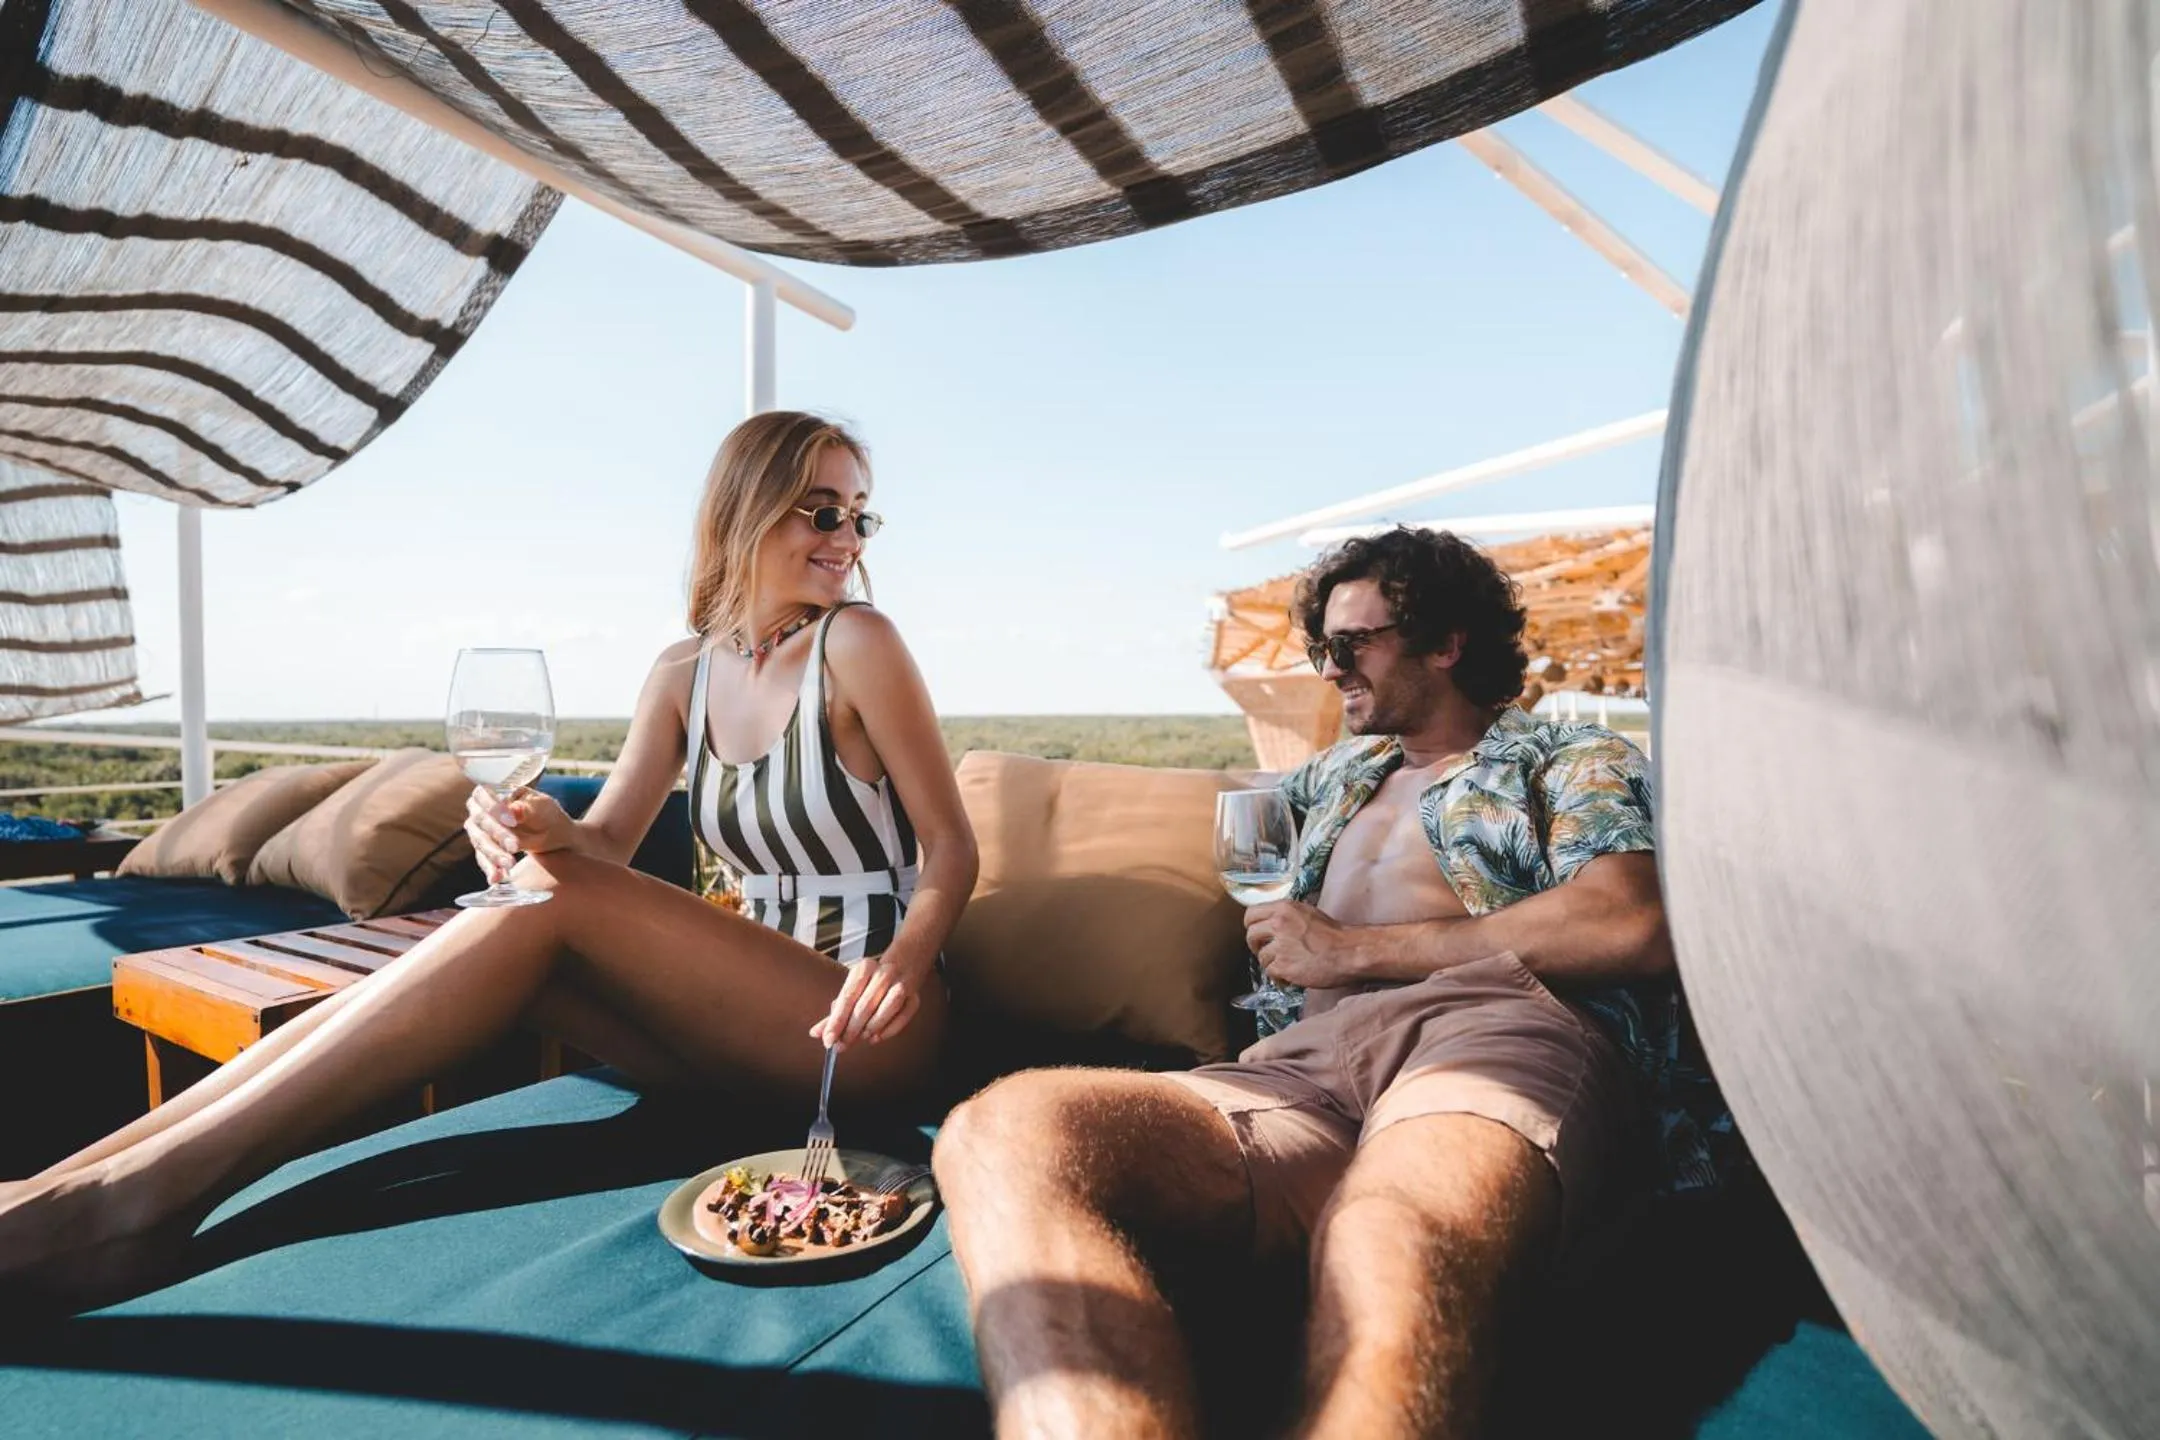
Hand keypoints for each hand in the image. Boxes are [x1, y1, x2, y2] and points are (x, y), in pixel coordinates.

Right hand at [462, 786, 575, 881]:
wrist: (554, 833)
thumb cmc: (546, 813)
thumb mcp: (542, 807)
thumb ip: (527, 808)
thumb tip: (513, 809)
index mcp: (494, 792)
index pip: (483, 796)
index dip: (494, 808)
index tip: (511, 821)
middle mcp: (481, 810)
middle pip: (481, 822)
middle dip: (498, 835)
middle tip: (515, 846)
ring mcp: (481, 830)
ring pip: (480, 842)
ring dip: (494, 855)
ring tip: (510, 864)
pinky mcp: (485, 849)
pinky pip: (483, 860)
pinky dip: (490, 869)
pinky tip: (496, 878)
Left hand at [811, 949, 932, 1051]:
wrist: (905, 964)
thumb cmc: (873, 982)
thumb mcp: (852, 990)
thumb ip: (835, 1013)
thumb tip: (816, 1033)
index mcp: (864, 968)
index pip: (847, 997)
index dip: (837, 1021)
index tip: (828, 1040)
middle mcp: (884, 972)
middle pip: (865, 1005)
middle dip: (852, 1029)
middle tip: (842, 1045)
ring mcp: (902, 982)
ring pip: (888, 1008)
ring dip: (872, 1027)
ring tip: (862, 1037)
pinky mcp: (915, 996)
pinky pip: (904, 1016)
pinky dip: (890, 1029)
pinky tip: (878, 1036)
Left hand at [1245, 900, 1362, 989]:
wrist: (1349, 951)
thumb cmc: (1334, 934)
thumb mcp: (1307, 913)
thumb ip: (1286, 916)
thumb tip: (1272, 922)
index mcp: (1283, 908)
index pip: (1251, 914)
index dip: (1252, 925)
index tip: (1258, 933)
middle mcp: (1278, 924)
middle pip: (1251, 935)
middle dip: (1256, 945)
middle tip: (1267, 951)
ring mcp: (1280, 946)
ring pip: (1261, 956)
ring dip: (1271, 963)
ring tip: (1286, 965)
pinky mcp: (1284, 966)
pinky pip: (1270, 973)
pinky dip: (1279, 977)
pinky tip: (1289, 977)